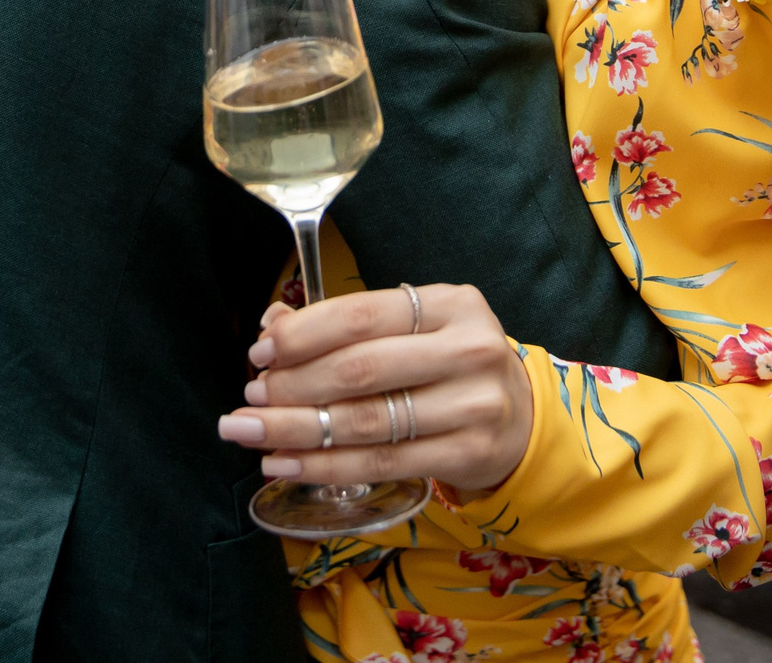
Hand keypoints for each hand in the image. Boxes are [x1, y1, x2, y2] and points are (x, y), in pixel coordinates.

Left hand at [217, 284, 533, 494]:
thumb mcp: (413, 329)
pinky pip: (380, 463)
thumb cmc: (449, 365)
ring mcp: (473, 405)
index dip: (303, 334)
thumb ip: (346, 324)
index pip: (362, 315)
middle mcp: (468, 350)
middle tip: (251, 397)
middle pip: (360, 370)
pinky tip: (284, 463)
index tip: (261, 352)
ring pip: (366, 421)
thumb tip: (273, 325)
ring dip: (296, 429)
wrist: (520, 417)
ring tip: (251, 431)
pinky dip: (323, 466)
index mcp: (451, 304)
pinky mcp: (469, 453)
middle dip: (292, 385)